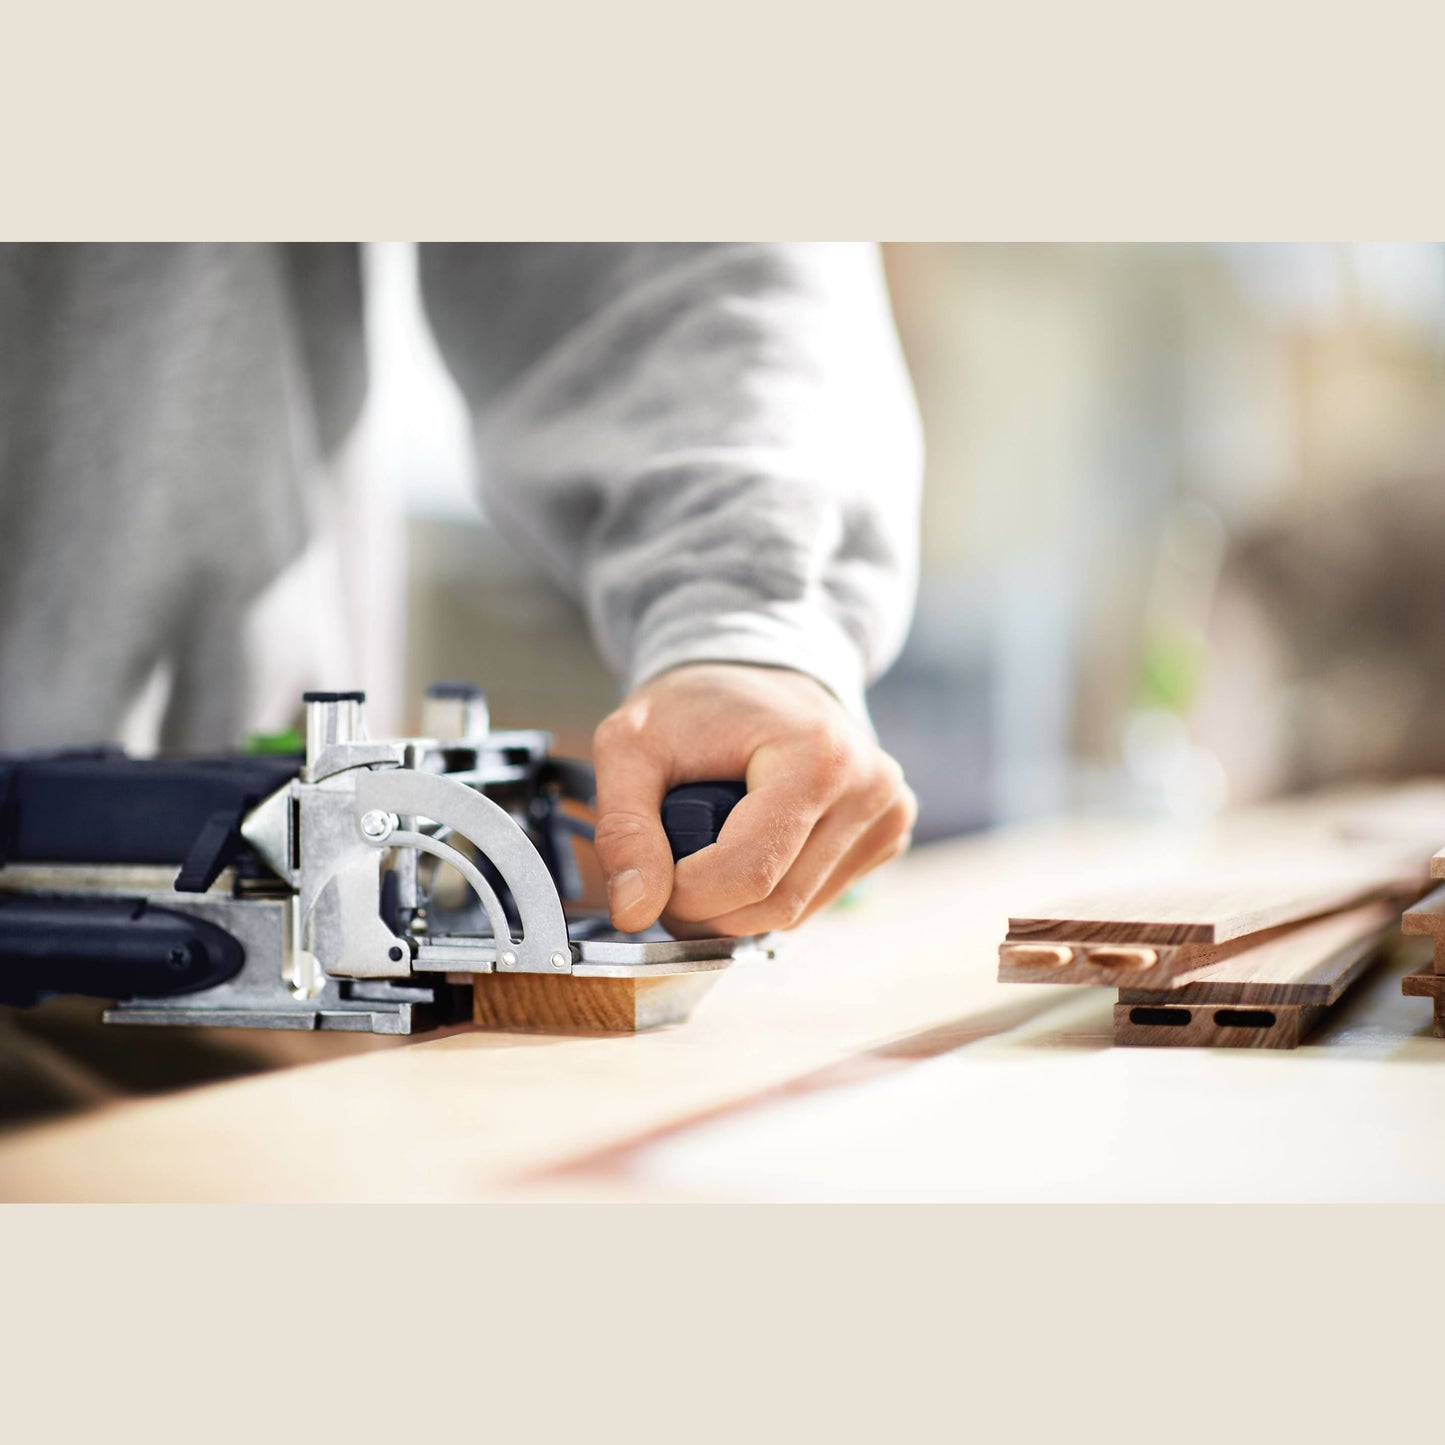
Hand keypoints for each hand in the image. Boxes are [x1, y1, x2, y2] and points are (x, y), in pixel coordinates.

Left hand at [592, 663, 916, 934]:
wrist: (755, 674)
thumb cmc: (694, 705)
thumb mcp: (631, 745)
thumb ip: (625, 830)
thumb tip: (633, 914)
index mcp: (819, 759)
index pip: (751, 874)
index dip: (684, 894)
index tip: (647, 871)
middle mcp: (871, 790)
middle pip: (775, 904)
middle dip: (705, 906)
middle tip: (663, 870)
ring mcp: (886, 817)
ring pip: (793, 914)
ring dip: (732, 906)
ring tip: (701, 852)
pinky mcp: (885, 838)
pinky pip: (812, 902)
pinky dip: (764, 894)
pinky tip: (745, 846)